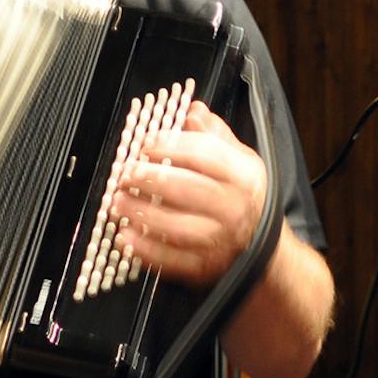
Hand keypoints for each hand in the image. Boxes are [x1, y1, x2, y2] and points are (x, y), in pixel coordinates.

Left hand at [113, 102, 268, 287]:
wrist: (260, 246)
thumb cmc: (242, 196)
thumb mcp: (238, 160)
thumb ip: (214, 136)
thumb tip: (193, 111)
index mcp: (242, 176)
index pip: (206, 155)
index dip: (171, 146)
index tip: (145, 143)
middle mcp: (234, 208)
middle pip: (189, 189)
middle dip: (151, 179)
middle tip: (125, 173)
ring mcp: (220, 240)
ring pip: (177, 227)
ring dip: (142, 214)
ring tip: (116, 202)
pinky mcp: (204, 266)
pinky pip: (172, 260)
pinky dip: (144, 250)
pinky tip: (124, 237)